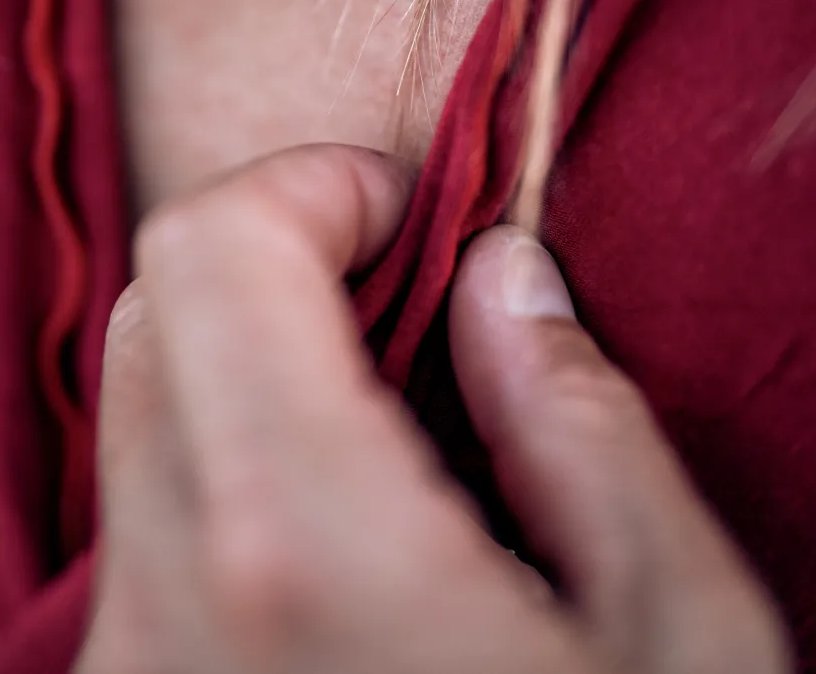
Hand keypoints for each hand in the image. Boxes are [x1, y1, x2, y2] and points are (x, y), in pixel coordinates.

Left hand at [74, 144, 789, 673]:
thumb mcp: (678, 642)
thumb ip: (578, 422)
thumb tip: (503, 277)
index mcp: (299, 553)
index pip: (206, 250)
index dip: (309, 186)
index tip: (410, 211)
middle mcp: (165, 608)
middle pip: (154, 312)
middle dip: (278, 261)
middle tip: (413, 303)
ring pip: (137, 415)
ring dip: (251, 363)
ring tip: (401, 430)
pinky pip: (143, 527)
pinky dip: (227, 465)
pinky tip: (347, 537)